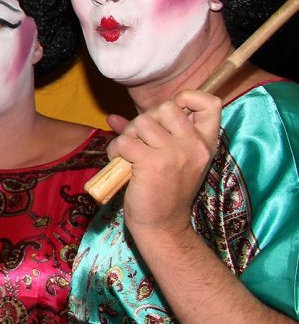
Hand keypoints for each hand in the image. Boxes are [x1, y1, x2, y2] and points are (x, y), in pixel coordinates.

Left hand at [107, 90, 222, 238]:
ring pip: (141, 122)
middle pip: (165, 107)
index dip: (188, 98)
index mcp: (204, 143)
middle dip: (145, 121)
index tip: (170, 113)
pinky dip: (116, 151)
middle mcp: (194, 145)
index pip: (210, 103)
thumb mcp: (165, 159)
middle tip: (141, 142)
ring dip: (127, 137)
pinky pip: (125, 141)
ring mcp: (175, 153)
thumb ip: (144, 135)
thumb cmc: (162, 192)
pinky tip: (121, 164)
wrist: (163, 226)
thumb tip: (113, 117)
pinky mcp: (152, 162)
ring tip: (129, 156)